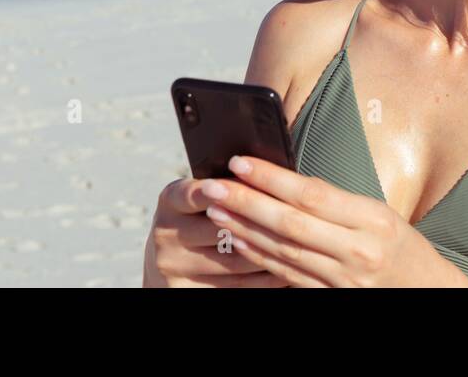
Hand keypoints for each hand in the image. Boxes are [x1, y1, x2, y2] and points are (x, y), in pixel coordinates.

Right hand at [143, 175, 291, 286]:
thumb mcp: (201, 198)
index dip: (213, 190)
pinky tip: (289, 268)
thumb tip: (268, 176)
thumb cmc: (199, 219)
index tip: (231, 185)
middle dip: (258, 222)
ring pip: (235, 260)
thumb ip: (225, 187)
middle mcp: (166, 233)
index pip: (191, 193)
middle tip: (294, 216)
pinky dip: (267, 277)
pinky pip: (237, 286)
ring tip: (301, 243)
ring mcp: (174, 265)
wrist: (174, 261)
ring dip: (272, 251)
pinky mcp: (187, 291)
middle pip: (220, 228)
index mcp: (171, 201)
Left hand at [199, 154, 467, 286]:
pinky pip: (286, 274)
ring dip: (244, 229)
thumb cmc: (401, 245)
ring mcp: (342, 279)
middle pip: (290, 223)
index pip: (311, 194)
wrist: (425, 290)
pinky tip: (238, 239)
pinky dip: (259, 256)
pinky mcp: (330, 297)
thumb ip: (335, 201)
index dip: (271, 178)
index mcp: (372, 219)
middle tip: (213, 185)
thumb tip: (285, 179)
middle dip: (246, 201)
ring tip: (216, 208)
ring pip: (282, 251)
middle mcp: (357, 251)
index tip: (240, 161)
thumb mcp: (378, 212)